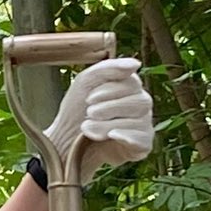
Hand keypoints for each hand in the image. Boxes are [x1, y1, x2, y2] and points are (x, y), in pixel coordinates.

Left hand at [44, 56, 154, 176]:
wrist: (67, 141)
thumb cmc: (77, 110)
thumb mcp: (85, 82)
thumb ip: (107, 68)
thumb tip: (135, 64)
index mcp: (130, 87)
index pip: (132, 82)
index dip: (109, 90)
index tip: (88, 99)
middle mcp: (141, 105)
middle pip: (140, 101)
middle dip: (110, 108)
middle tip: (89, 113)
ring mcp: (144, 125)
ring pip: (139, 121)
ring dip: (108, 124)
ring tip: (87, 128)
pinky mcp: (142, 145)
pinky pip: (143, 139)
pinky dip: (125, 136)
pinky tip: (111, 136)